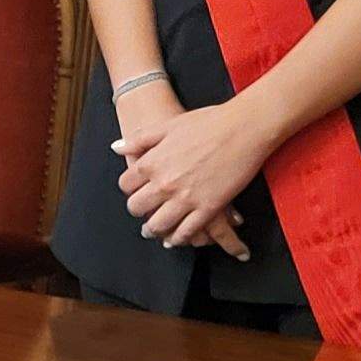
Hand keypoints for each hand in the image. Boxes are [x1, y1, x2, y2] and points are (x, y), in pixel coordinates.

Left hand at [117, 98, 276, 252]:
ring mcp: (186, 198)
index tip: (135, 190)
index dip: (129, 188)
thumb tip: (117, 147)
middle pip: (137, 208)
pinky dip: (179, 238)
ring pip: (158, 225)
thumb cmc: (208, 123)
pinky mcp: (208, 208)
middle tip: (143, 211)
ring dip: (154, 230)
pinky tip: (177, 237)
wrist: (243, 128)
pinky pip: (186, 232)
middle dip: (138, 210)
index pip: (125, 185)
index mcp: (152, 162)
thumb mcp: (168, 126)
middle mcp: (164, 183)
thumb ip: (140, 139)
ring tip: (154, 231)